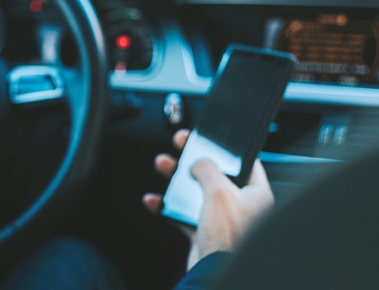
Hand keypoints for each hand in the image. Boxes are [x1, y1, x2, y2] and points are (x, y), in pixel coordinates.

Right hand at [142, 130, 274, 270]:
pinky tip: (154, 200)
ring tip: (163, 165)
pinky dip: (166, 206)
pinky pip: (182, 214)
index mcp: (256, 194)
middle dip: (193, 159)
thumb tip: (199, 162)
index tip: (209, 137)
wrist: (214, 273)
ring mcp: (221, 220)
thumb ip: (207, 169)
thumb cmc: (228, 238)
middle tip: (181, 144)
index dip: (225, 148)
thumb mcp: (219, 191)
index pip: (244, 162)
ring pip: (196, 191)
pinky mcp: (204, 232)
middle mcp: (241, 206)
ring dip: (176, 179)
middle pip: (215, 174)